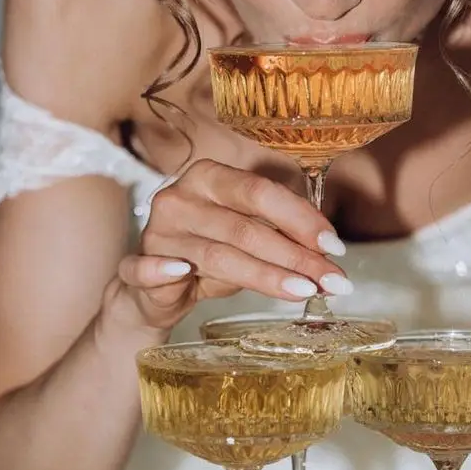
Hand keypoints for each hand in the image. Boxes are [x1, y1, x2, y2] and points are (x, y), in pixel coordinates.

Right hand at [110, 158, 348, 330]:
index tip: (334, 245)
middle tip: (332, 279)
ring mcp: (157, 232)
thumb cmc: (211, 253)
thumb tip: (328, 251)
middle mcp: (180, 198)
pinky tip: (182, 274)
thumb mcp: (247, 236)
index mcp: (209, 178)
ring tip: (304, 292)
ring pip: (217, 255)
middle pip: (244, 227)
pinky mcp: (135, 266)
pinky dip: (162, 270)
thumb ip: (280, 234)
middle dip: (295, 256)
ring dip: (265, 276)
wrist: (157, 289)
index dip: (300, 218)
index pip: (259, 192)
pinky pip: (146, 268)